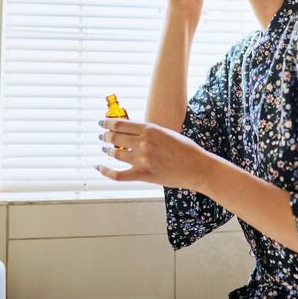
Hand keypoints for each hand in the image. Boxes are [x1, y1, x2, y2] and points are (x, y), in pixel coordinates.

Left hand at [96, 117, 211, 190]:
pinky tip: (99, 167)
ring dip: (107, 151)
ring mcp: (143, 159)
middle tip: (102, 136)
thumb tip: (132, 132)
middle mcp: (144, 143)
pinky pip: (118, 174)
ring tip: (105, 150)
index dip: (108, 123)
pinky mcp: (144, 175)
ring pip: (116, 154)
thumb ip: (149, 132)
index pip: (121, 124)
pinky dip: (106, 171)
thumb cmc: (186, 150)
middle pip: (115, 138)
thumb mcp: (167, 133)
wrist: (198, 167)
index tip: (102, 123)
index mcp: (150, 129)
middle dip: (106, 136)